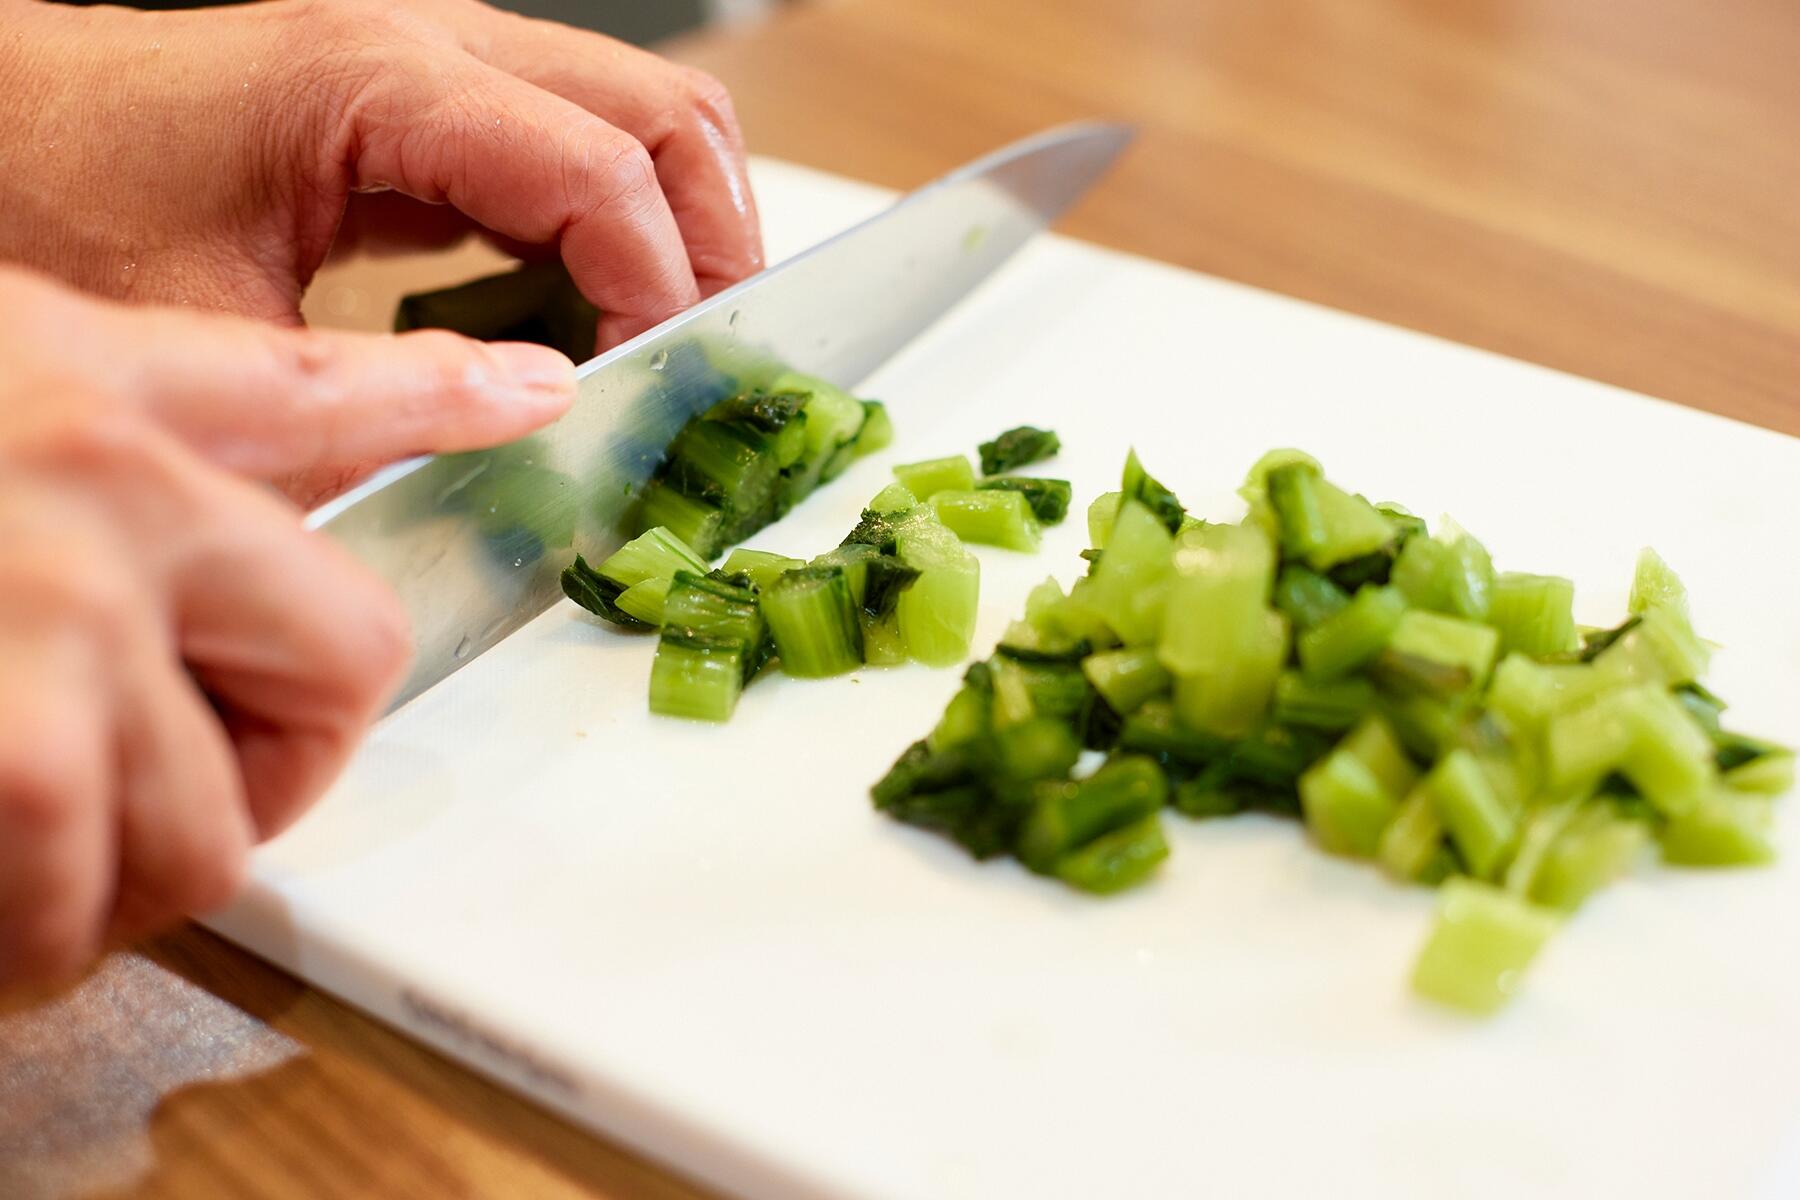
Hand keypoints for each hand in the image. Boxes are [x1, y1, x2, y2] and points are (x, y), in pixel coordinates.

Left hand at [0, 0, 760, 347]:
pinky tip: (598, 310)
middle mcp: (432, 42)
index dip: (662, 292)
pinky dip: (627, 222)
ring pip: (651, 116)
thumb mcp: (202, 333)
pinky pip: (586, 139)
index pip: (604, 171)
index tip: (658, 396)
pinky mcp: (437, 99)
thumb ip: (359, 415)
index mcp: (378, 82)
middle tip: (709, 373)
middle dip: (717, 251)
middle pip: (669, 118)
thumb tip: (501, 474)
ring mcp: (444, 59)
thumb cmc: (57, 190)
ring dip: (689, 227)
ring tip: (674, 345)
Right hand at [0, 266, 574, 988]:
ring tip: (11, 829)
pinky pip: (78, 912)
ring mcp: (40, 641)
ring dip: (117, 873)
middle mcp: (99, 505)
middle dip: (265, 758)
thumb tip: (325, 477)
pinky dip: (22, 935)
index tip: (528, 398)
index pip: (325, 401)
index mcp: (89, 396)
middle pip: (337, 671)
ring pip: (209, 833)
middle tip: (156, 770)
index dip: (434, 402)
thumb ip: (151, 429)